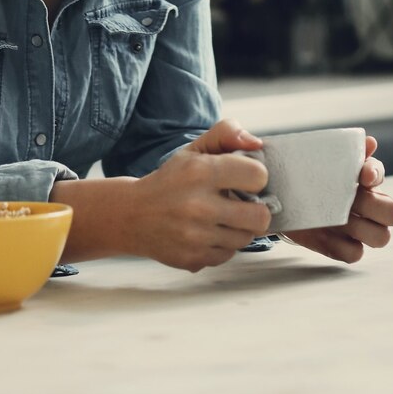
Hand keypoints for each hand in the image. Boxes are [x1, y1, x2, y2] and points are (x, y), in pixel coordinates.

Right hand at [129, 119, 271, 272]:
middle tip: (242, 204)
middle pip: (260, 217)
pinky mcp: (194, 259)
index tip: (245, 179)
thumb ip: (226, 134)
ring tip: (222, 218)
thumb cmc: (170, 180)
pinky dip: (223, 244)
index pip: (258, 176)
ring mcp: (196, 237)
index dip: (256, 176)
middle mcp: (199, 206)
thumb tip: (257, 142)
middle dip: (256, 209)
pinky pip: (228, 255)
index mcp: (201, 172)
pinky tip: (208, 233)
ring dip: (239, 228)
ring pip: (246, 238)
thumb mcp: (194, 149)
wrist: (132, 216)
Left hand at [281, 136, 392, 263]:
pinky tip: (325, 233)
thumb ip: (344, 149)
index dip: (375, 174)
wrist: (283, 198)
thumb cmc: (308, 173)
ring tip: (336, 217)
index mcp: (364, 178)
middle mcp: (370, 205)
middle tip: (352, 199)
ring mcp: (358, 229)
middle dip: (375, 205)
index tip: (363, 176)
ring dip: (360, 227)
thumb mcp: (320, 158)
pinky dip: (342, 246)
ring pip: (381, 237)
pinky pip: (354, 254)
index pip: (380, 174)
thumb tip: (369, 143)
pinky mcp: (342, 247)